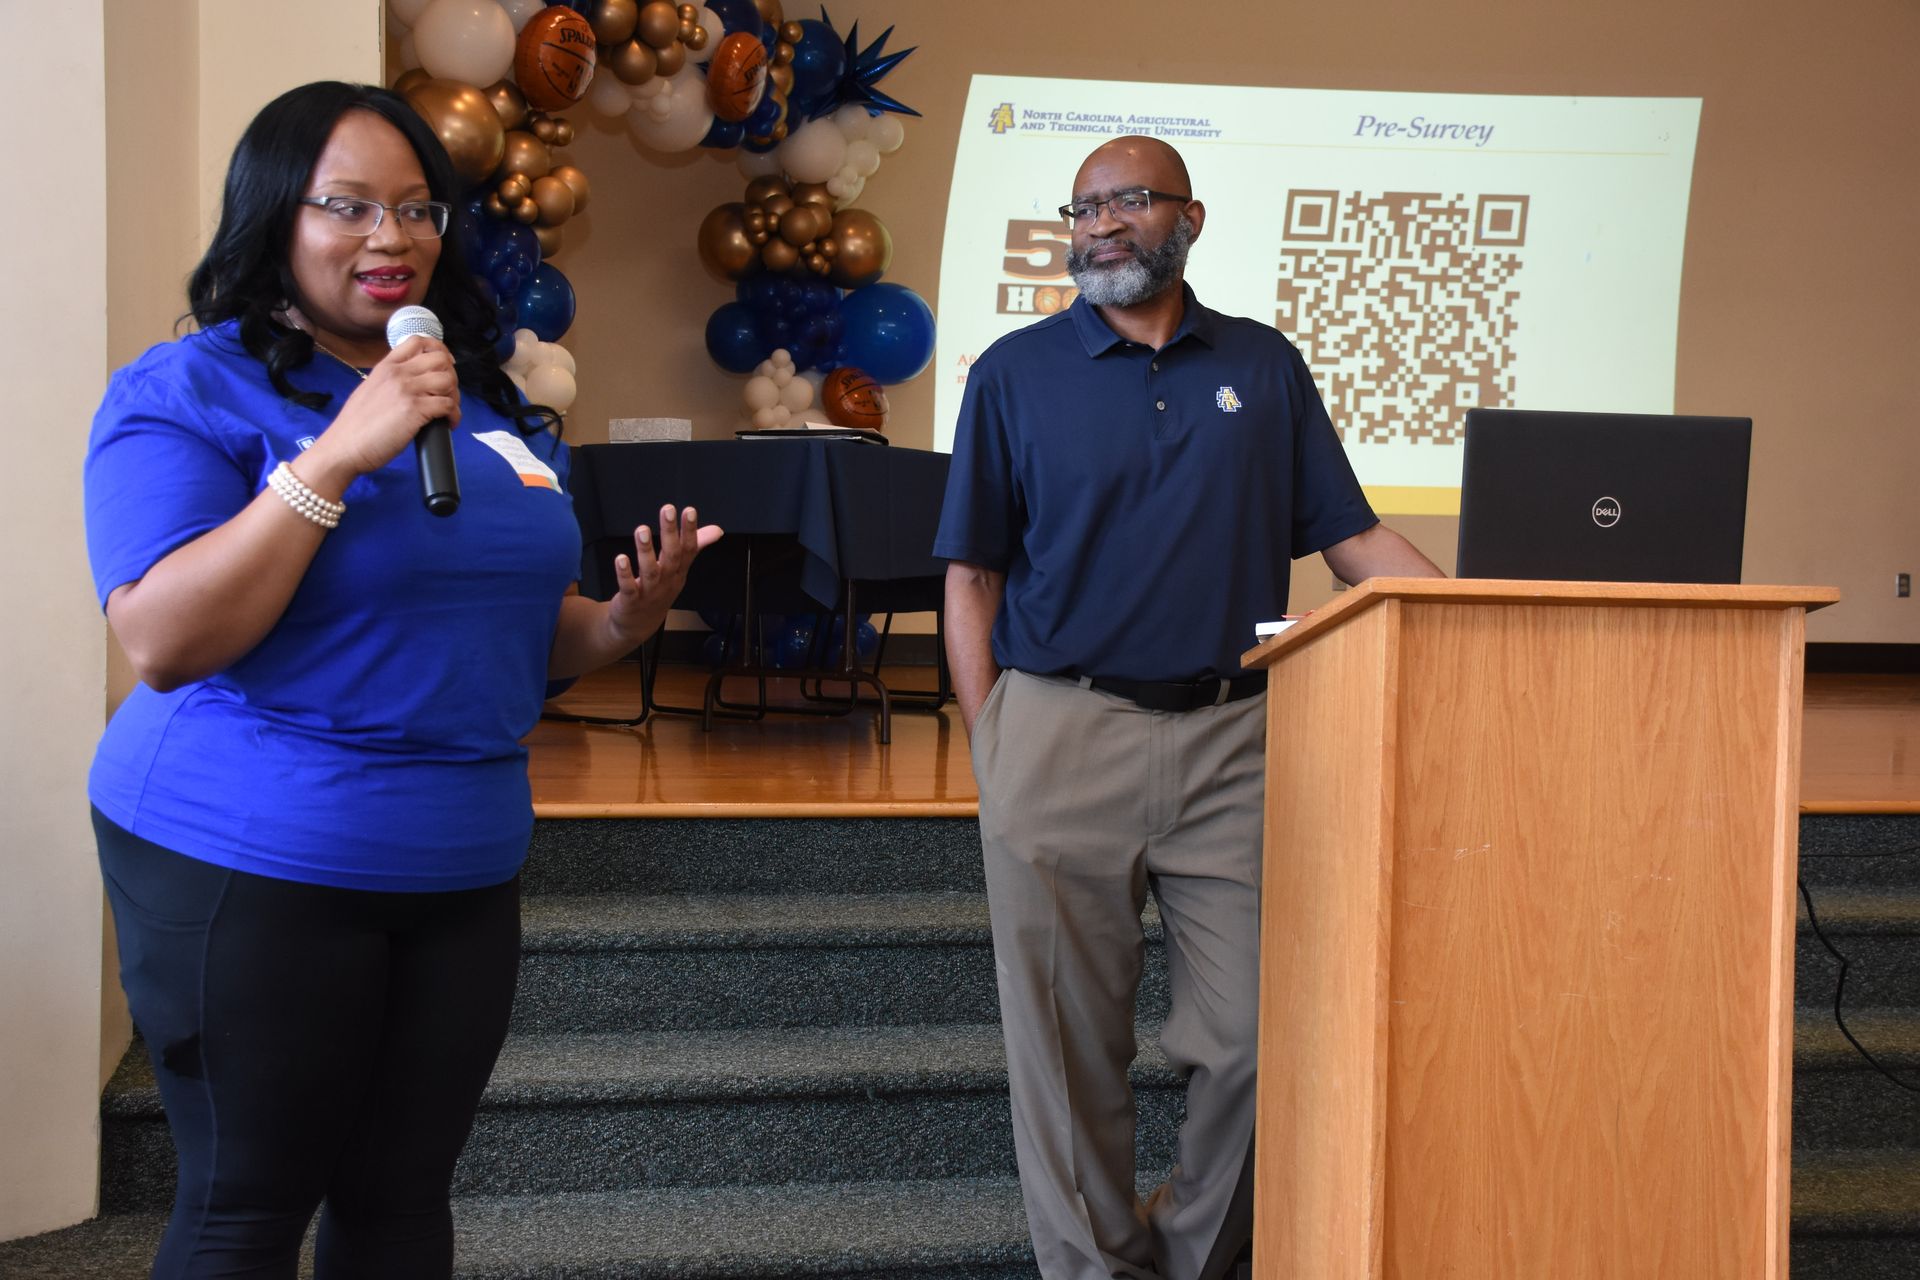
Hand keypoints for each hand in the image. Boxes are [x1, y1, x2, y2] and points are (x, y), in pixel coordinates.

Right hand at [299, 336, 460, 493]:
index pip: (418, 341)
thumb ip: (389, 381)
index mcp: (386, 367)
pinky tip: (449, 424)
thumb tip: (412, 384)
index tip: (445, 366)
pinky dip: (454, 415)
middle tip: (448, 394)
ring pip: (448, 380)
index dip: (439, 350)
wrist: (344, 446)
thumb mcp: (370, 390)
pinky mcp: (414, 410)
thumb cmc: (356, 426)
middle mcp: (397, 373)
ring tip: (449, 411)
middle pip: (440, 359)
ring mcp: (406, 390)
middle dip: (452, 375)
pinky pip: (448, 405)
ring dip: (455, 396)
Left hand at [606, 504, 724, 645]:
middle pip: (672, 556)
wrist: (638, 624)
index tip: (689, 510)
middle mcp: (667, 580)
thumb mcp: (679, 569)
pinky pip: (628, 587)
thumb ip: (696, 547)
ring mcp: (650, 592)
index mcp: (679, 571)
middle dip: (670, 533)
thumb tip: (717, 530)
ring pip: (651, 571)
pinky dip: (625, 574)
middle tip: (668, 510)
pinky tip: (620, 559)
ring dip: (646, 551)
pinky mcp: (631, 600)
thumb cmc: (659, 591)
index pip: (689, 549)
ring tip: (641, 529)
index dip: (690, 530)